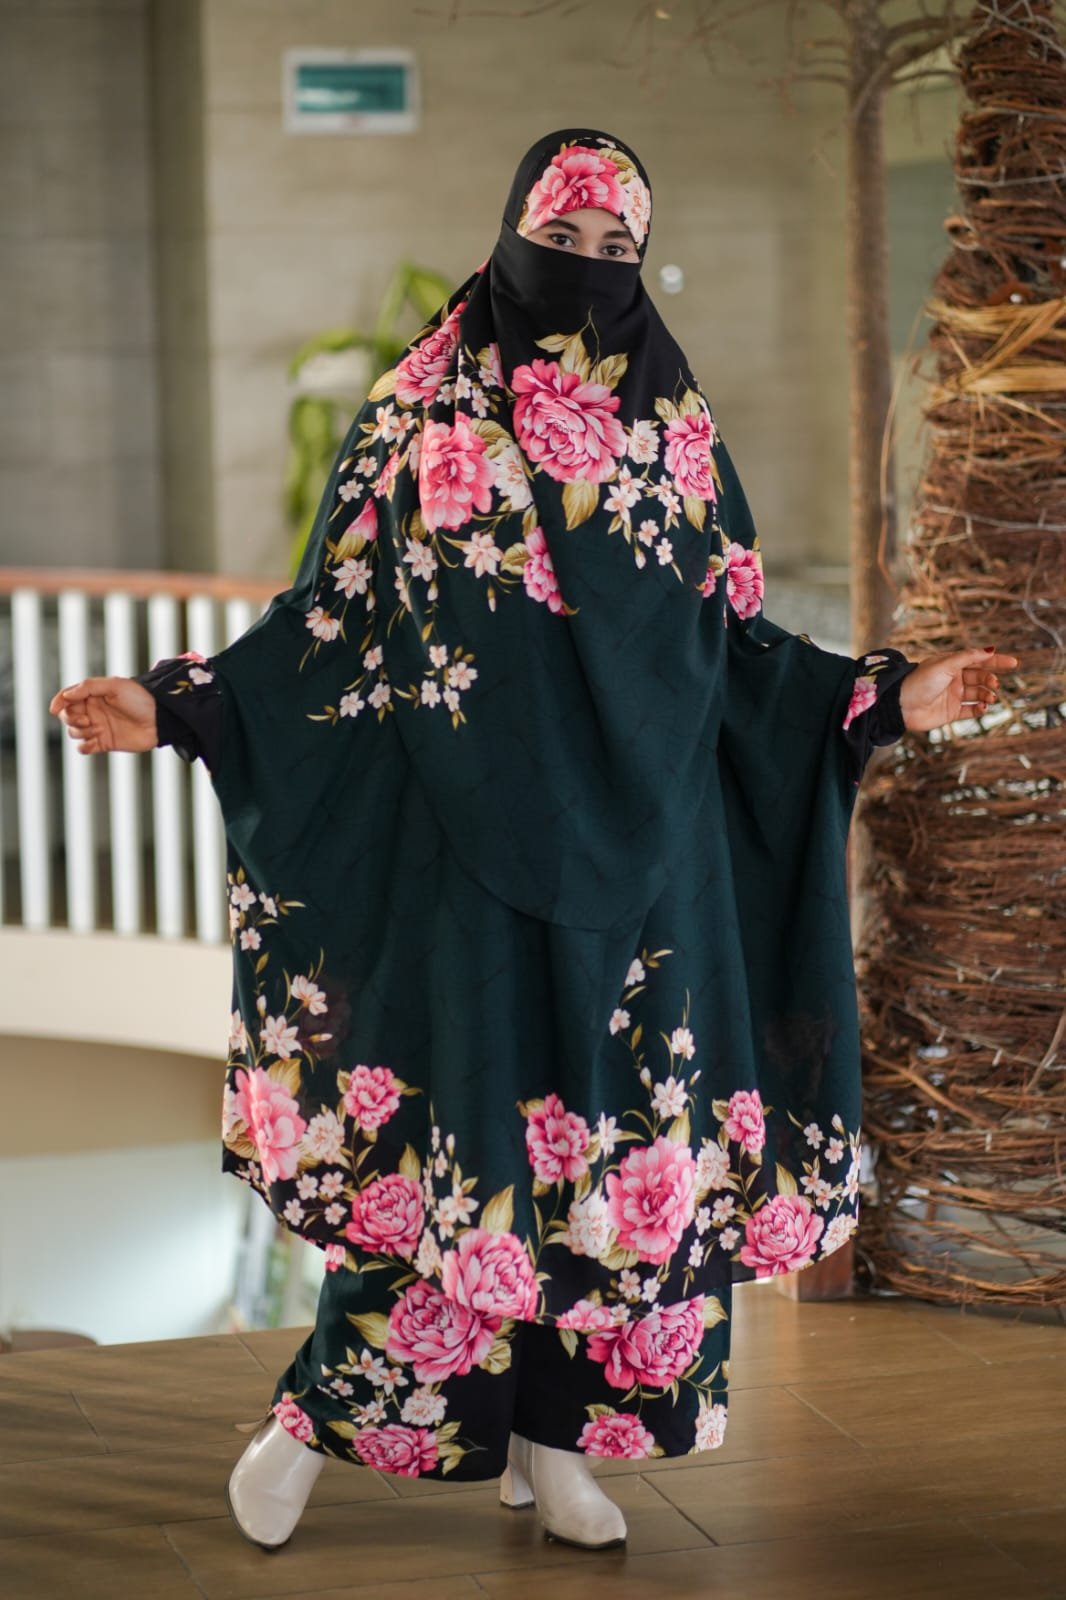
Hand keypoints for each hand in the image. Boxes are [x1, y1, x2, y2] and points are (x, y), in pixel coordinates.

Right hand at [48, 676, 158, 754]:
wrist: (159, 718)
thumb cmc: (139, 698)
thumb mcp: (114, 685)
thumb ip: (89, 687)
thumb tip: (66, 695)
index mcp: (93, 695)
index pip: (68, 698)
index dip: (59, 702)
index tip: (54, 709)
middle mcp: (93, 711)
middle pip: (68, 716)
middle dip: (71, 719)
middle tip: (87, 720)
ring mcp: (98, 727)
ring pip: (74, 733)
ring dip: (80, 732)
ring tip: (98, 729)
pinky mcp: (104, 743)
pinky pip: (84, 748)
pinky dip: (84, 747)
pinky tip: (94, 742)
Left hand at [899, 648, 1018, 732]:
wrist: (901, 706)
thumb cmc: (919, 681)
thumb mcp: (945, 665)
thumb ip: (968, 657)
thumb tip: (990, 649)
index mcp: (951, 664)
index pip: (978, 660)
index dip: (996, 661)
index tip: (1014, 662)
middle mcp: (954, 679)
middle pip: (980, 677)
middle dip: (990, 679)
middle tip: (993, 683)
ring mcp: (953, 696)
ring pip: (978, 694)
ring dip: (987, 695)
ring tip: (990, 698)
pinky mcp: (951, 712)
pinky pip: (970, 710)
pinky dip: (979, 709)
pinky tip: (983, 707)